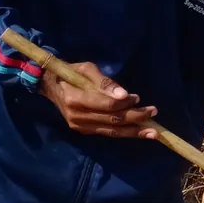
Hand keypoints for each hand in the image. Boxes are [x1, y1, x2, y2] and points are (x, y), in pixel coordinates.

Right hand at [40, 62, 157, 137]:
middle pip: (111, 120)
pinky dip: (124, 132)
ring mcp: (79, 126)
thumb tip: (124, 94)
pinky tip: (138, 131)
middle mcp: (76, 117)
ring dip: (133, 131)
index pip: (105, 105)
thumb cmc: (69, 73)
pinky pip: (107, 133)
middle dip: (135, 118)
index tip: (138, 97)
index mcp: (74, 99)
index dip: (124, 103)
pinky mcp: (83, 131)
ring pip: (111, 131)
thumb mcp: (86, 69)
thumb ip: (105, 81)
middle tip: (153, 112)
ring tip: (152, 132)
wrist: (49, 86)